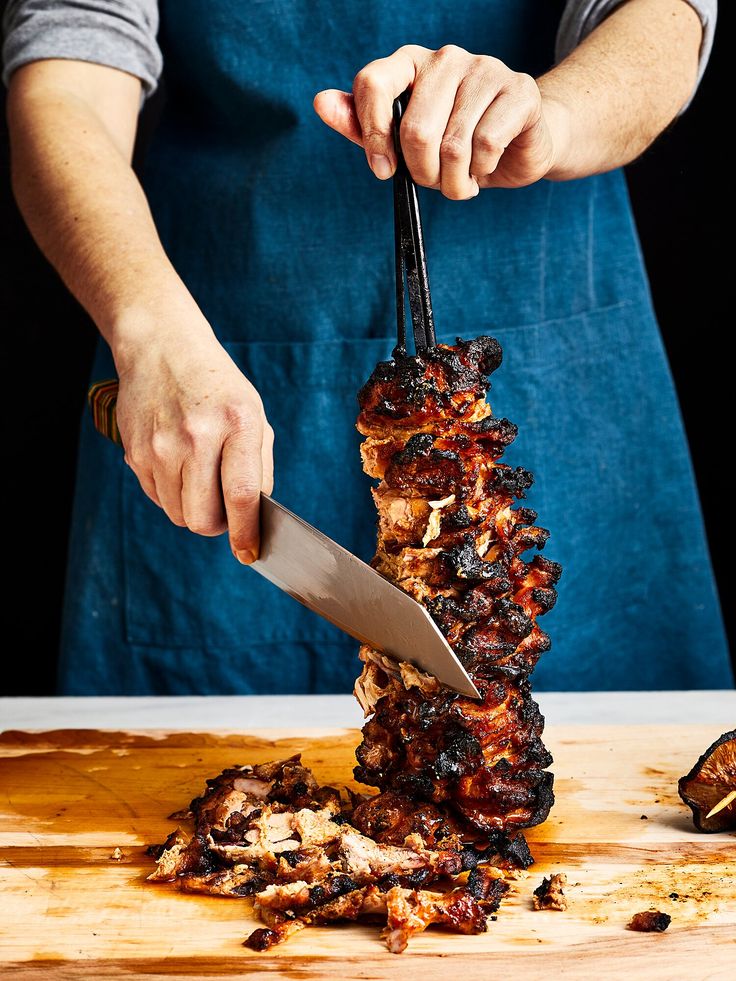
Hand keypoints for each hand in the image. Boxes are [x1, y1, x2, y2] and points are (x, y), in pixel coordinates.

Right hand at [114, 327, 273, 563]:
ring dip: (194, 510)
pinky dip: (173, 495)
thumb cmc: (218, 388)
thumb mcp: (253, 415)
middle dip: (217, 526)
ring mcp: (161, 445)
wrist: (162, 349)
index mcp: (238, 422)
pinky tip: (179, 465)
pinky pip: (158, 498)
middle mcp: (197, 435)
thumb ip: (259, 467)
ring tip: (201, 479)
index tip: (249, 553)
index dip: (246, 532)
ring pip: (179, 514)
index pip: (242, 495)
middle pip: (203, 517)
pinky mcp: (136, 452)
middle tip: (225, 512)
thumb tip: (256, 519)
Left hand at [314, 44, 568, 198]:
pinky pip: (485, 145)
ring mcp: (485, 69)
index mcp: (409, 64)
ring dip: (454, 182)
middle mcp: (445, 58)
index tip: (383, 169)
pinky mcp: (518, 90)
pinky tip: (485, 167)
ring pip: (452, 144)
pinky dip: (481, 171)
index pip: (373, 83)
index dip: (373, 134)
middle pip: (415, 129)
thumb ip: (361, 126)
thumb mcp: (401, 143)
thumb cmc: (452, 145)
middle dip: (423, 173)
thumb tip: (321, 103)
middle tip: (435, 182)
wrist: (517, 146)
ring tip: (461, 182)